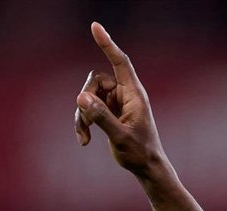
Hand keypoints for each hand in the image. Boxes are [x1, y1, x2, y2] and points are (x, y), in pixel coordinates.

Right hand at [74, 22, 167, 178]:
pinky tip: (83, 141)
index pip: (120, 62)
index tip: (95, 27)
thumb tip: (80, 97)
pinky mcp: (109, 112)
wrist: (146, 167)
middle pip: (96, 82)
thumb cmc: (140, 152)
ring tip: (84, 137)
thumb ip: (101, 117)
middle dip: (86, 101)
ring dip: (82, 115)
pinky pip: (88, 108)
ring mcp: (116, 102)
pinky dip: (83, 122)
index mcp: (135, 94)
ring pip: (88, 96)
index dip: (108, 44)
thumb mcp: (119, 136)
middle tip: (85, 123)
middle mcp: (125, 94)